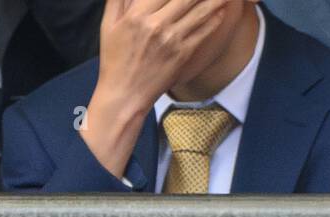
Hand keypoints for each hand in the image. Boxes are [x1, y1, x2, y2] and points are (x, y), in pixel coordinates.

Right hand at [81, 0, 228, 175]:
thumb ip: (118, 1)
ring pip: (198, 12)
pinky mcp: (182, 55)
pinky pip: (202, 33)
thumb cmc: (115, 59)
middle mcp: (156, 25)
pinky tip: (220, 10)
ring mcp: (171, 40)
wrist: (125, 94)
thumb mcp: (109, 26)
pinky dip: (213, 20)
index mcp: (136, 15)